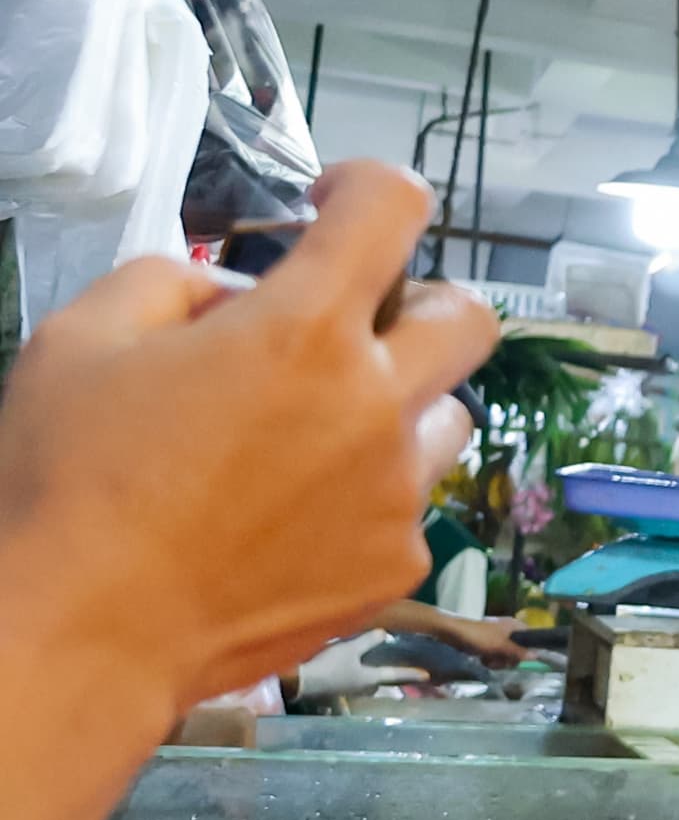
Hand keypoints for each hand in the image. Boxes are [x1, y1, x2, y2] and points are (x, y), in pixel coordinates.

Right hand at [0, 162, 492, 721]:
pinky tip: (284, 520)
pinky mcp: (397, 564)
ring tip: (304, 437)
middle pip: (469, 319)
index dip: (368, 186)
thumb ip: (173, 283)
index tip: (335, 204)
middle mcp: (376, 406)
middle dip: (417, 306)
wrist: (82, 632)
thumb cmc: (68, 484)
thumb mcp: (82, 339)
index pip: (394, 209)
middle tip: (349, 327)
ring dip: (395, 408)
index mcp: (304, 331)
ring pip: (446, 418)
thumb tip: (231, 292)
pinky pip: (408, 506)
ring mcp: (397, 492)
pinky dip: (364, 497)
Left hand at [404, 607, 522, 665]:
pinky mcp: (488, 644)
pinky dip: (491, 660)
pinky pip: (496, 656)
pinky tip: (483, 660)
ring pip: (507, 655)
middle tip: (500, 661)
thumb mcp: (500, 645)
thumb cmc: (478, 636)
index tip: (519, 659)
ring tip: (488, 660)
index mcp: (515, 626)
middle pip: (519, 650)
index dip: (527, 651)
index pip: (531, 639)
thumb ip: (518, 651)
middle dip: (509, 659)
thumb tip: (537, 656)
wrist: (452, 633)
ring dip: (498, 661)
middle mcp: (509, 631)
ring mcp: (498, 638)